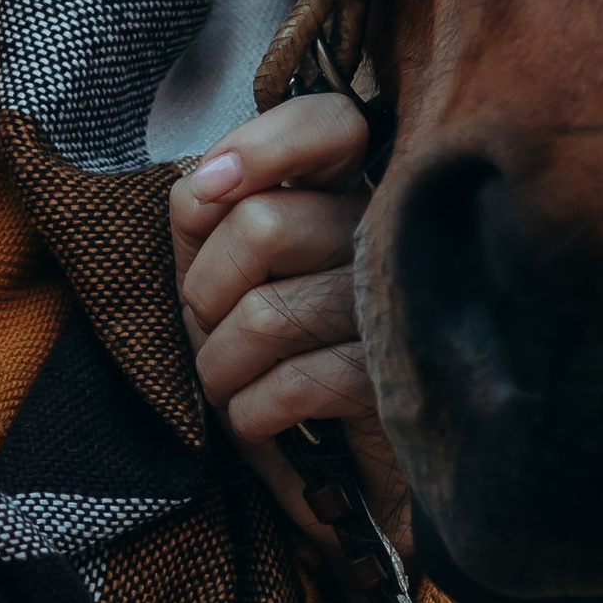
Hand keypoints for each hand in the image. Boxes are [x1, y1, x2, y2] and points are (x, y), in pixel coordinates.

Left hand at [170, 94, 410, 554]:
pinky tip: (262, 422)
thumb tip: (203, 189)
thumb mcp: (232, 277)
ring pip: (264, 315)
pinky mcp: (398, 382)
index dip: (260, 146)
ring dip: (218, 368)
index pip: (328, 123)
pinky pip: (292, 385)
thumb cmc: (280, 360)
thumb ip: (211, 216)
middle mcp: (385, 238)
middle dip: (204, 293)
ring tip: (229, 385)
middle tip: (210, 329)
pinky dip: (251, 414)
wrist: (350, 478)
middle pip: (263, 225)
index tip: (207, 191)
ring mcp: (399, 307)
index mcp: (349, 196)